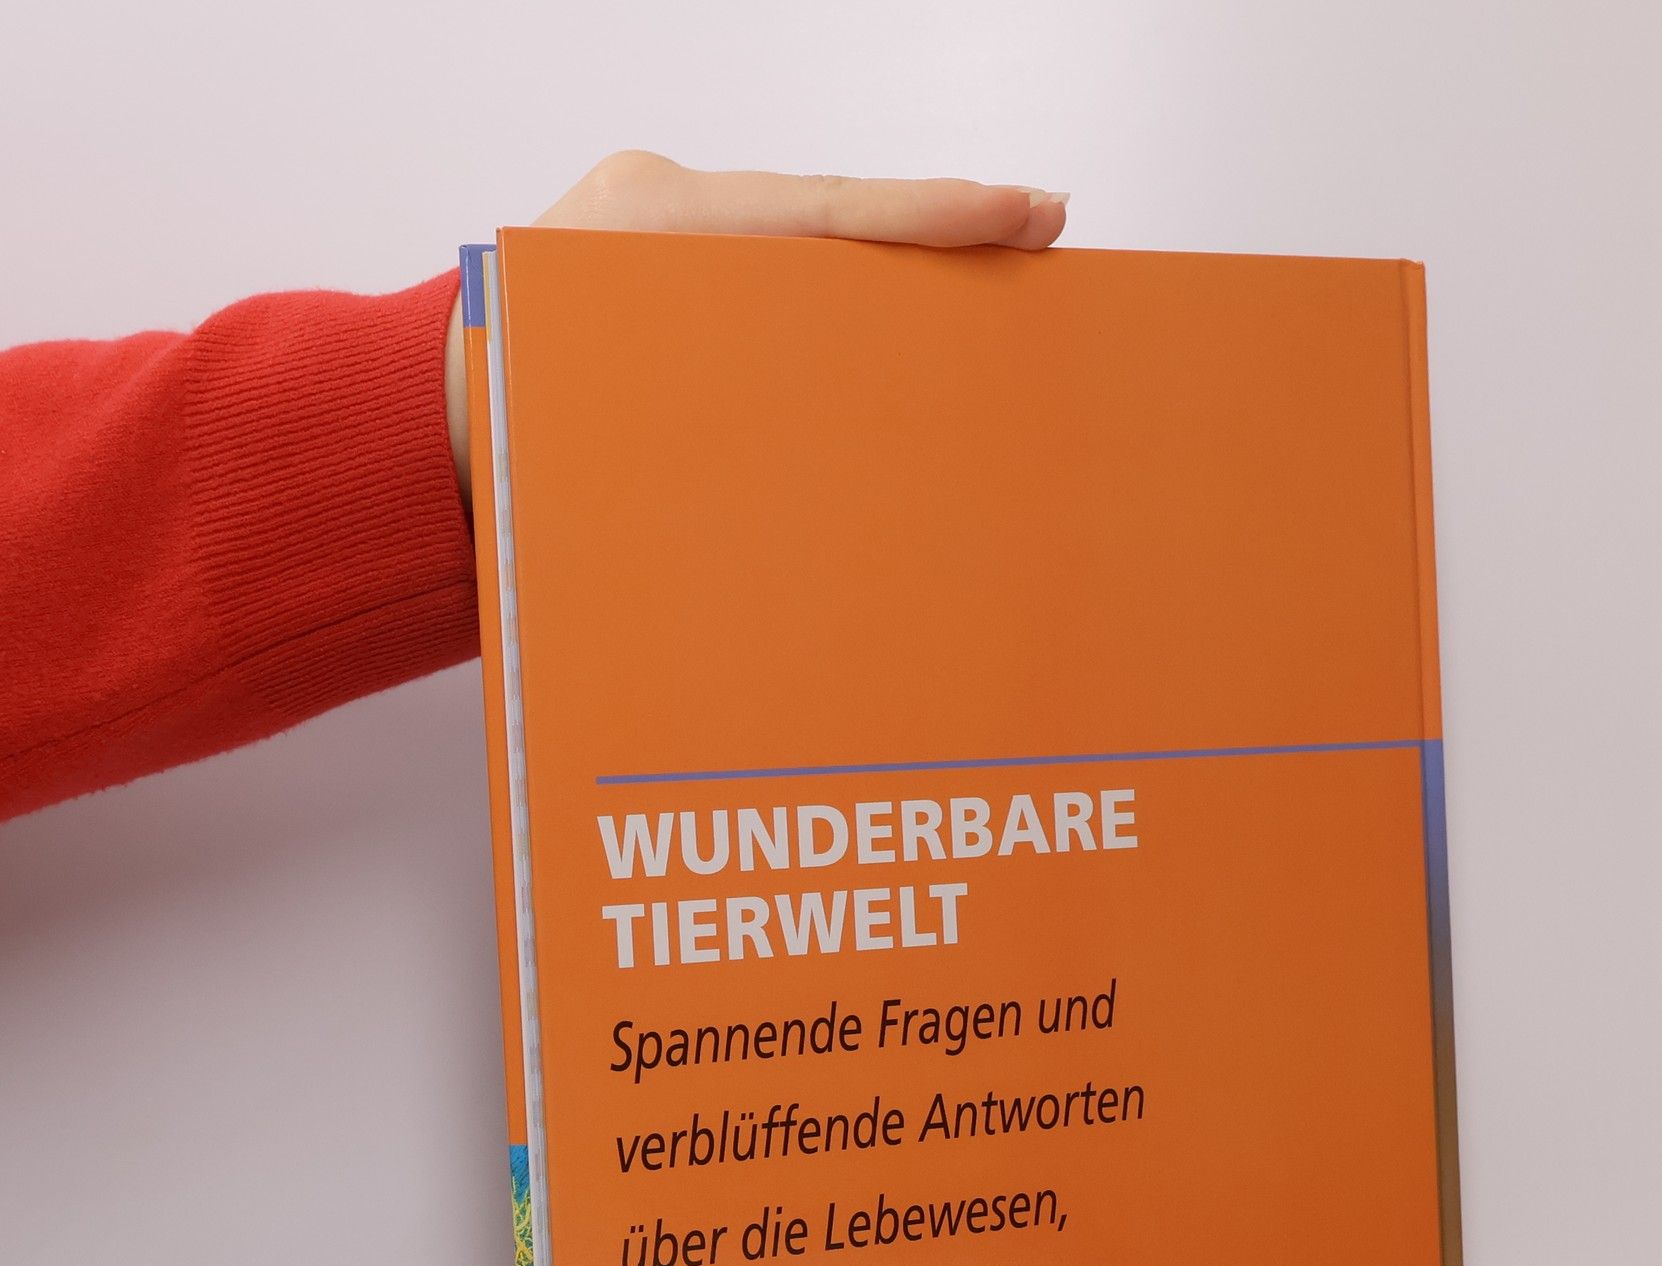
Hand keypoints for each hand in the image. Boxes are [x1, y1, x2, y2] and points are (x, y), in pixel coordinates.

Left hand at [443, 152, 1069, 500]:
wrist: (411, 433)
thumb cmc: (508, 441)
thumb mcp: (637, 431)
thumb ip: (736, 405)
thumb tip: (847, 438)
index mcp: (652, 230)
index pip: (824, 212)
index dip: (933, 216)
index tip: (1024, 211)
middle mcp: (650, 211)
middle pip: (823, 216)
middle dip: (929, 227)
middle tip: (1033, 225)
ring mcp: (639, 225)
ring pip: (790, 242)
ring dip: (877, 266)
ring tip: (973, 278)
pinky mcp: (635, 254)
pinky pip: (748, 267)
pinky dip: (814, 292)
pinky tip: (867, 319)